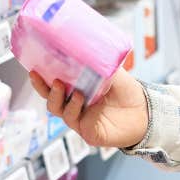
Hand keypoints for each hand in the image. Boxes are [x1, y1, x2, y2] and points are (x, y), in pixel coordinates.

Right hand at [29, 67, 148, 149]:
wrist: (145, 111)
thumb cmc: (127, 92)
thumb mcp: (111, 72)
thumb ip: (97, 63)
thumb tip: (85, 47)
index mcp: (76, 91)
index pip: (53, 86)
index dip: (41, 79)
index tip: (34, 68)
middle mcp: (75, 106)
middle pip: (50, 99)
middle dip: (43, 89)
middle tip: (45, 77)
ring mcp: (80, 120)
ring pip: (59, 110)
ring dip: (58, 97)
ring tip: (65, 86)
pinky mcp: (88, 132)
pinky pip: (74, 121)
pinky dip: (74, 108)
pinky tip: (81, 98)